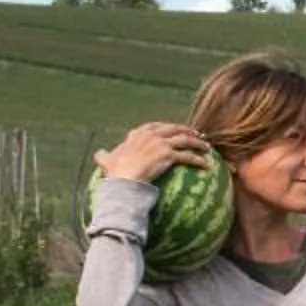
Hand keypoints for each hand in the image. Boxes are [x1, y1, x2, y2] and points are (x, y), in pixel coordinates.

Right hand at [95, 121, 209, 183]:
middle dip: (187, 130)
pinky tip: (207, 165)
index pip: (156, 126)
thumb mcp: (107, 161)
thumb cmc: (115, 173)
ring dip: (198, 143)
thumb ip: (104, 156)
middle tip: (197, 135)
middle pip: (174, 129)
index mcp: (138, 134)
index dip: (168, 127)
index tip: (175, 129)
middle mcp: (151, 135)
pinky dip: (199, 160)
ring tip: (207, 147)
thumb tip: (98, 154)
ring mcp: (161, 143)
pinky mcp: (168, 155)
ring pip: (185, 140)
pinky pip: (188, 157)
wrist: (123, 179)